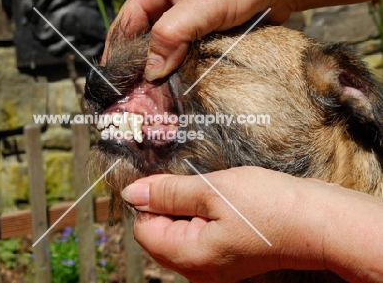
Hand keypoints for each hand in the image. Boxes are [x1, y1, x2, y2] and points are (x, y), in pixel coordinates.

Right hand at [103, 0, 382, 80]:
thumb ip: (172, 33)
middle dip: (140, 70)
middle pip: (144, 41)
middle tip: (136, 100)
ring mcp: (188, 20)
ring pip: (166, 51)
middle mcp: (168, 4)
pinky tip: (178, 91)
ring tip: (155, 102)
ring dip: (162, 75)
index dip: (118, 55)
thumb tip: (152, 70)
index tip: (115, 84)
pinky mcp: (205, 33)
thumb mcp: (203, 2)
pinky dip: (182, 72)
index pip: (128, 24)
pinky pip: (187, 55)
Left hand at [121, 166, 382, 282]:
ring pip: (182, 231)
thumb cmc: (269, 206)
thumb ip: (168, 193)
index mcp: (189, 257)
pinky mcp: (228, 257)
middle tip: (200, 186)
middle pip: (162, 233)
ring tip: (217, 195)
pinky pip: (201, 234)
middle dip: (172, 204)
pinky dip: (205, 215)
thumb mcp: (211, 190)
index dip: (151, 201)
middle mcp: (199, 270)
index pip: (144, 230)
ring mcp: (215, 266)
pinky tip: (226, 204)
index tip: (170, 180)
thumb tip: (132, 194)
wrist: (318, 222)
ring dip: (190, 207)